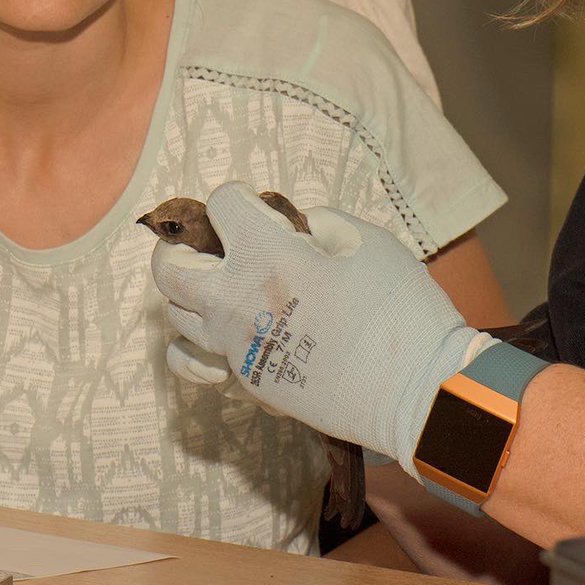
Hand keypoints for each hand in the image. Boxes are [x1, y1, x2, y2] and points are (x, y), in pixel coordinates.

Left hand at [152, 182, 494, 472]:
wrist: (415, 389)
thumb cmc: (399, 306)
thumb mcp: (368, 240)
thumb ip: (322, 224)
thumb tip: (298, 229)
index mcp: (266, 254)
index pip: (221, 206)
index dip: (237, 196)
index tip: (254, 202)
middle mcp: (236, 299)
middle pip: (168, 269)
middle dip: (177, 248)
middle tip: (203, 245)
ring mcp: (238, 347)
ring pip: (175, 319)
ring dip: (188, 296)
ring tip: (216, 288)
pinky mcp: (250, 383)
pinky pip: (200, 363)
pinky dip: (201, 346)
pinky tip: (228, 335)